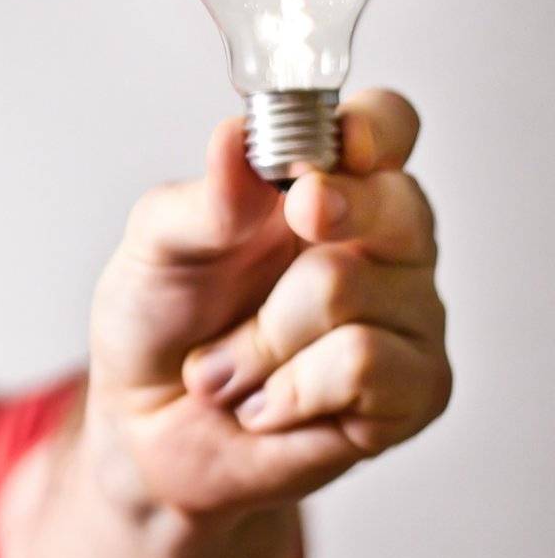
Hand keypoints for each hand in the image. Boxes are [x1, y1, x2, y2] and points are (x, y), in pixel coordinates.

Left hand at [86, 89, 452, 527]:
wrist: (143, 430)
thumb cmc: (158, 325)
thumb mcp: (155, 248)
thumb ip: (203, 199)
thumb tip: (235, 138)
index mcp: (324, 185)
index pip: (386, 127)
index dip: (369, 129)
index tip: (312, 160)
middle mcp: (379, 242)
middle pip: (397, 201)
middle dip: (317, 221)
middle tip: (285, 233)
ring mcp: (406, 316)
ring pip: (351, 288)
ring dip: (259, 338)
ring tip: (228, 366)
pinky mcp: (414, 390)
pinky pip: (363, 364)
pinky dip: (288, 388)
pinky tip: (264, 404)